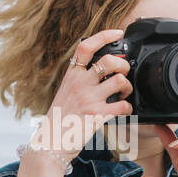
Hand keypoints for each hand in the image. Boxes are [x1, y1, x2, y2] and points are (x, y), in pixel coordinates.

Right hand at [14, 29, 133, 176]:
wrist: (50, 143)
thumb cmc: (59, 120)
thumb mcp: (65, 93)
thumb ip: (80, 81)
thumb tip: (102, 73)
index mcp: (71, 76)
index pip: (86, 47)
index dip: (104, 35)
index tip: (118, 33)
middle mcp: (80, 84)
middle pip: (109, 61)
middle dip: (123, 65)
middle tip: (123, 73)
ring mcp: (88, 100)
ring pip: (119, 81)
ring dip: (127, 86)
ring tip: (124, 93)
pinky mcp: (97, 116)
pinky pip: (122, 106)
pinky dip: (128, 108)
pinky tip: (123, 110)